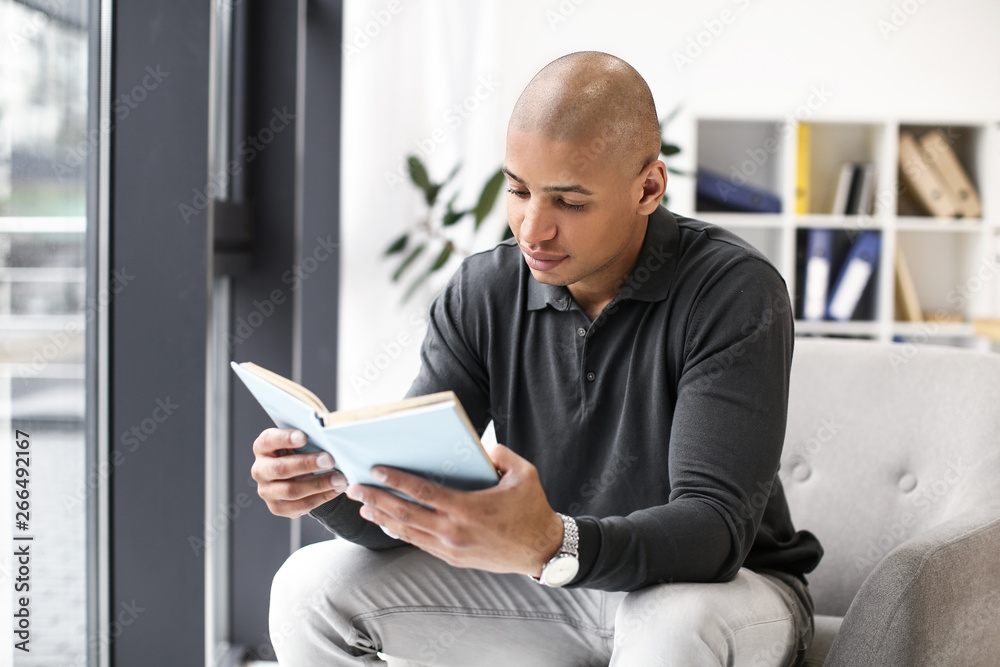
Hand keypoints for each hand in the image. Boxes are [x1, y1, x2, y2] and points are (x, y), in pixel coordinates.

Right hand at [251, 428, 346, 517]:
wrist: (299, 476)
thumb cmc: (300, 453)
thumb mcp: (300, 443)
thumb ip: (308, 439)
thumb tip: (328, 437)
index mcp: (263, 448)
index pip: (268, 440)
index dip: (285, 438)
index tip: (304, 437)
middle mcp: (260, 470)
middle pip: (280, 468)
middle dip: (307, 464)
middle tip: (329, 460)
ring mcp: (266, 491)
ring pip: (291, 490)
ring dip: (318, 484)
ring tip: (339, 479)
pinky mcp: (277, 508)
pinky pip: (300, 505)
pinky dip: (321, 497)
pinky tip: (336, 489)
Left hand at [345, 444, 564, 576]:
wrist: (543, 550)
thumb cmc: (533, 509)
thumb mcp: (523, 474)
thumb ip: (499, 454)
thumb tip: (480, 448)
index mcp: (468, 508)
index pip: (422, 493)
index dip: (396, 481)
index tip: (376, 470)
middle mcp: (454, 531)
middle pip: (405, 514)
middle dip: (376, 499)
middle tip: (353, 487)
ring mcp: (452, 548)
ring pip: (408, 532)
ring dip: (383, 518)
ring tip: (363, 506)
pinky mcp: (454, 558)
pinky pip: (420, 544)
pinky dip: (401, 532)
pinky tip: (388, 522)